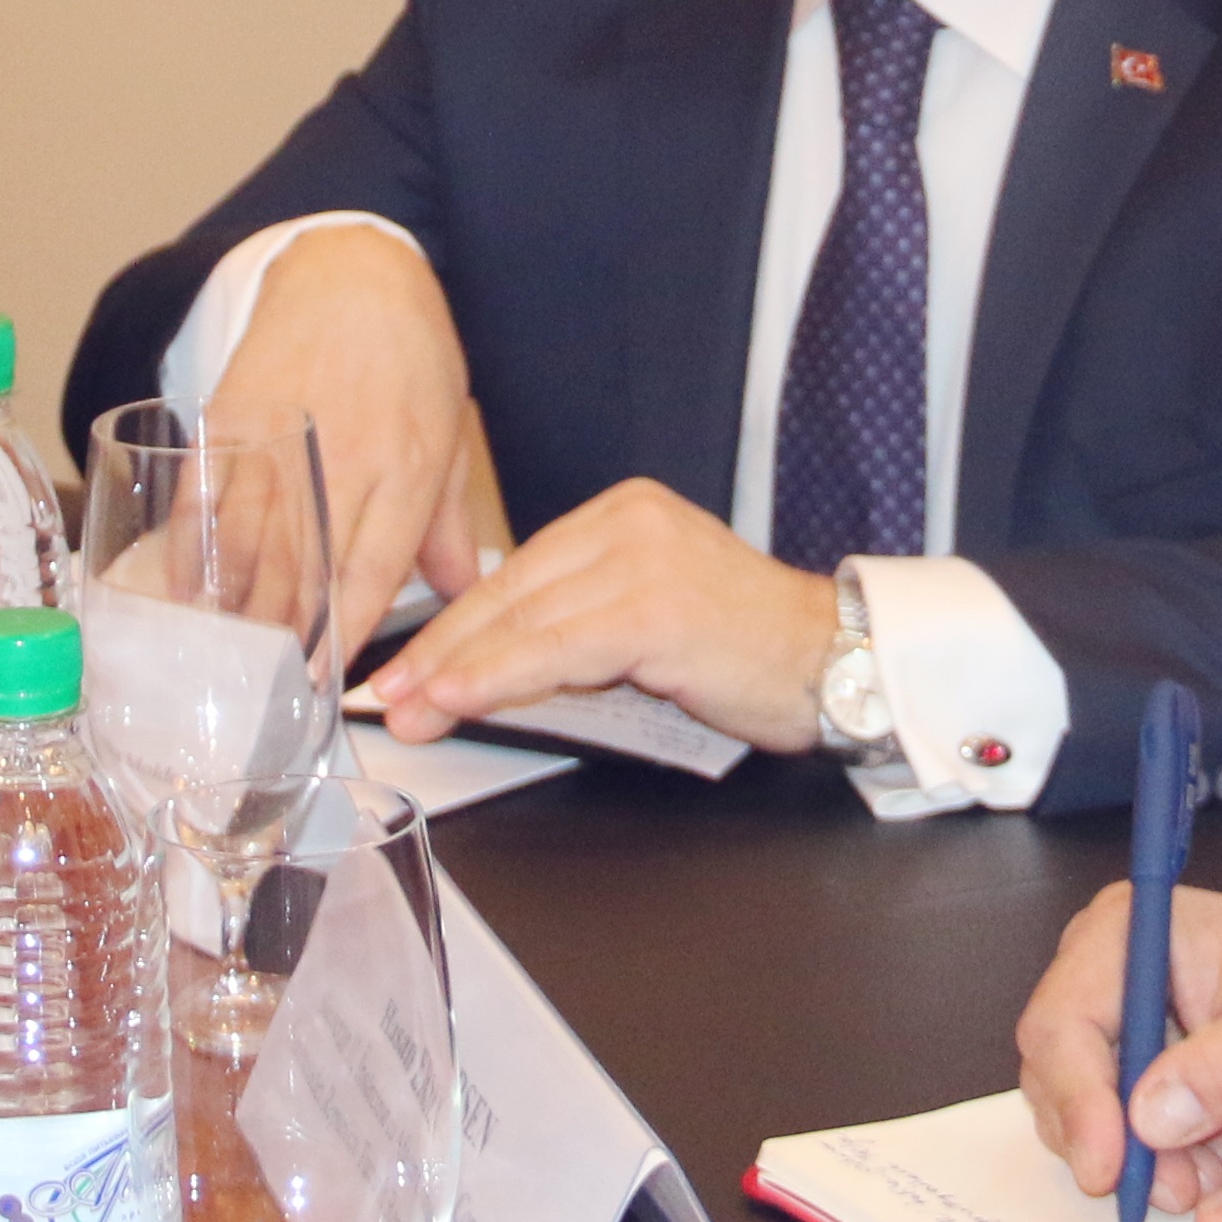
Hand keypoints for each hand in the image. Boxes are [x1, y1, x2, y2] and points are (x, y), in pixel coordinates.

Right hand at [204, 225, 484, 655]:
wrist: (350, 270)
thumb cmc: (410, 353)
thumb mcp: (451, 432)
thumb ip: (452, 523)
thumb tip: (466, 596)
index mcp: (409, 468)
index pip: (372, 572)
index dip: (344, 634)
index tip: (323, 679)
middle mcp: (344, 458)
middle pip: (306, 569)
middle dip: (283, 637)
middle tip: (264, 688)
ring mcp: (283, 437)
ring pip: (251, 543)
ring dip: (234, 609)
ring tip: (222, 661)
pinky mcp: (231, 418)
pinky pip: (205, 499)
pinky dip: (190, 553)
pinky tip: (185, 593)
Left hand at [351, 480, 835, 748]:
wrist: (835, 661)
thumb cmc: (746, 651)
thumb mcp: (646, 622)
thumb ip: (574, 625)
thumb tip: (484, 667)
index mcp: (623, 513)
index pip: (516, 572)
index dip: (453, 625)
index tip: (405, 667)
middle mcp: (629, 521)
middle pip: (509, 591)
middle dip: (440, 650)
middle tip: (386, 695)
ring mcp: (643, 560)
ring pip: (524, 619)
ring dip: (456, 671)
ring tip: (408, 708)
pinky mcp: (655, 608)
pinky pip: (556, 648)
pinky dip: (499, 677)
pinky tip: (459, 698)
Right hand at [1014, 887, 1221, 1212]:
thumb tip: (1150, 1120)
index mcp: (1125, 935)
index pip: (1063, 1022)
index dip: (1078, 1100)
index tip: (1109, 1165)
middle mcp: (1103, 975)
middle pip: (1060, 1074)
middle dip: (1114, 1142)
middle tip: (1175, 1187)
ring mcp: (1113, 1023)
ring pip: (1085, 1112)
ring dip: (1142, 1160)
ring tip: (1215, 1172)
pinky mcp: (1132, 1068)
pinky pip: (1119, 1130)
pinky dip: (1161, 1161)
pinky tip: (1218, 1162)